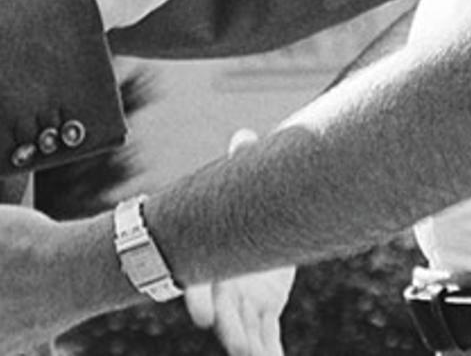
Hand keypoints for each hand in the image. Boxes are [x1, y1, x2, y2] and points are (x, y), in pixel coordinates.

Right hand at [183, 130, 294, 355]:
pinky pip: (268, 337)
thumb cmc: (239, 207)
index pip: (200, 281)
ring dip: (250, 344)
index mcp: (214, 257)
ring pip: (246, 328)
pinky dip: (270, 353)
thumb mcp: (241, 186)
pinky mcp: (264, 312)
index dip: (200, 298)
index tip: (202, 316)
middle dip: (228, 327)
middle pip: (222, 310)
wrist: (254, 227)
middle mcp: (225, 284)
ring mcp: (245, 301)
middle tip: (237, 344)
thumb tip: (245, 136)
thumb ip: (242, 164)